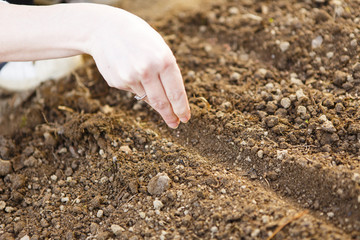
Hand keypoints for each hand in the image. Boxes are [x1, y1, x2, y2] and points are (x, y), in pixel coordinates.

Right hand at [88, 7, 190, 127]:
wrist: (105, 29)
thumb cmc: (140, 39)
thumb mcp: (159, 49)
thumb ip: (167, 73)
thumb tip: (170, 102)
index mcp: (163, 59)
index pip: (176, 92)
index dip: (181, 109)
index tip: (185, 118)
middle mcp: (147, 70)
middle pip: (161, 102)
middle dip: (170, 115)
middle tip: (174, 124)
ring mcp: (130, 77)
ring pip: (147, 98)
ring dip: (152, 97)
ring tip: (147, 80)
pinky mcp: (117, 82)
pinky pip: (133, 91)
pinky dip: (136, 85)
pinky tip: (129, 69)